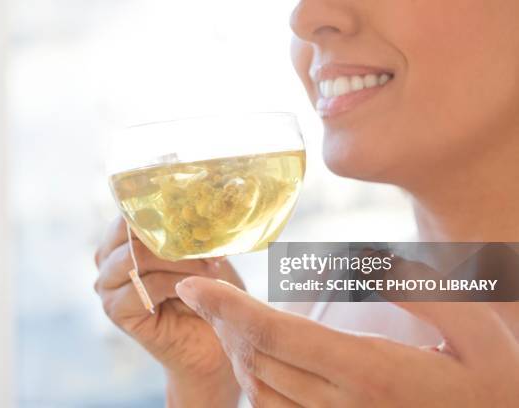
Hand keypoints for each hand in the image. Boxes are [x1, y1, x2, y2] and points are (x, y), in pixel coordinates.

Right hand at [94, 218, 243, 406]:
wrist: (209, 345)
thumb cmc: (207, 291)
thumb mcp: (202, 252)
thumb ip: (194, 229)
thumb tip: (209, 205)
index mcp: (122, 237)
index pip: (130, 209)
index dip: (161, 207)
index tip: (196, 210)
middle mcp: (108, 258)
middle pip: (128, 230)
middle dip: (172, 234)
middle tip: (207, 241)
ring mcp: (107, 285)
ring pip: (137, 257)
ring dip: (179, 259)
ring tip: (210, 266)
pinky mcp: (115, 310)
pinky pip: (144, 285)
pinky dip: (174, 282)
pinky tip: (196, 288)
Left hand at [176, 277, 518, 406]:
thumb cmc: (494, 382)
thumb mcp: (476, 328)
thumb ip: (418, 288)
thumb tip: (361, 259)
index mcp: (371, 372)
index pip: (276, 335)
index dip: (228, 308)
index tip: (194, 286)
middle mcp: (343, 406)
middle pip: (258, 360)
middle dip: (221, 322)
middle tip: (202, 292)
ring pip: (259, 391)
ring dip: (232, 350)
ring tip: (221, 317)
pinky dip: (252, 381)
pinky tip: (251, 356)